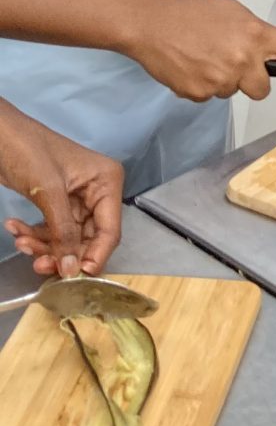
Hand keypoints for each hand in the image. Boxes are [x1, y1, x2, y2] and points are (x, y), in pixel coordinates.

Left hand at [1, 106, 122, 276]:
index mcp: (106, 181)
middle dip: (62, 252)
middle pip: (87, 238)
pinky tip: (16, 229)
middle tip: (39, 263)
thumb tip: (71, 269)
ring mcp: (76, 198)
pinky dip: (34, 234)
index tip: (77, 276)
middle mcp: (96, 191)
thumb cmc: (27, 150)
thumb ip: (62, 232)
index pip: (109, 230)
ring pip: (67, 238)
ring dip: (43, 245)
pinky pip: (52, 229)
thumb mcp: (48, 192)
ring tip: (21, 241)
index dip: (95, 255)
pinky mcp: (56, 202)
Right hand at [116, 0, 275, 100]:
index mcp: (257, 35)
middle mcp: (244, 59)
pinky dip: (202, 84)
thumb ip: (257, 35)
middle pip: (263, 88)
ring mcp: (221, 80)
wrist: (151, 22)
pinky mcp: (200, 94)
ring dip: (223, 79)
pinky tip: (189, 65)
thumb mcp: (234, 13)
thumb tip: (266, 54)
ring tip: (202, 56)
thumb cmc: (192, 12)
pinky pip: (210, 96)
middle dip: (251, 79)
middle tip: (229, 59)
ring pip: (234, 91)